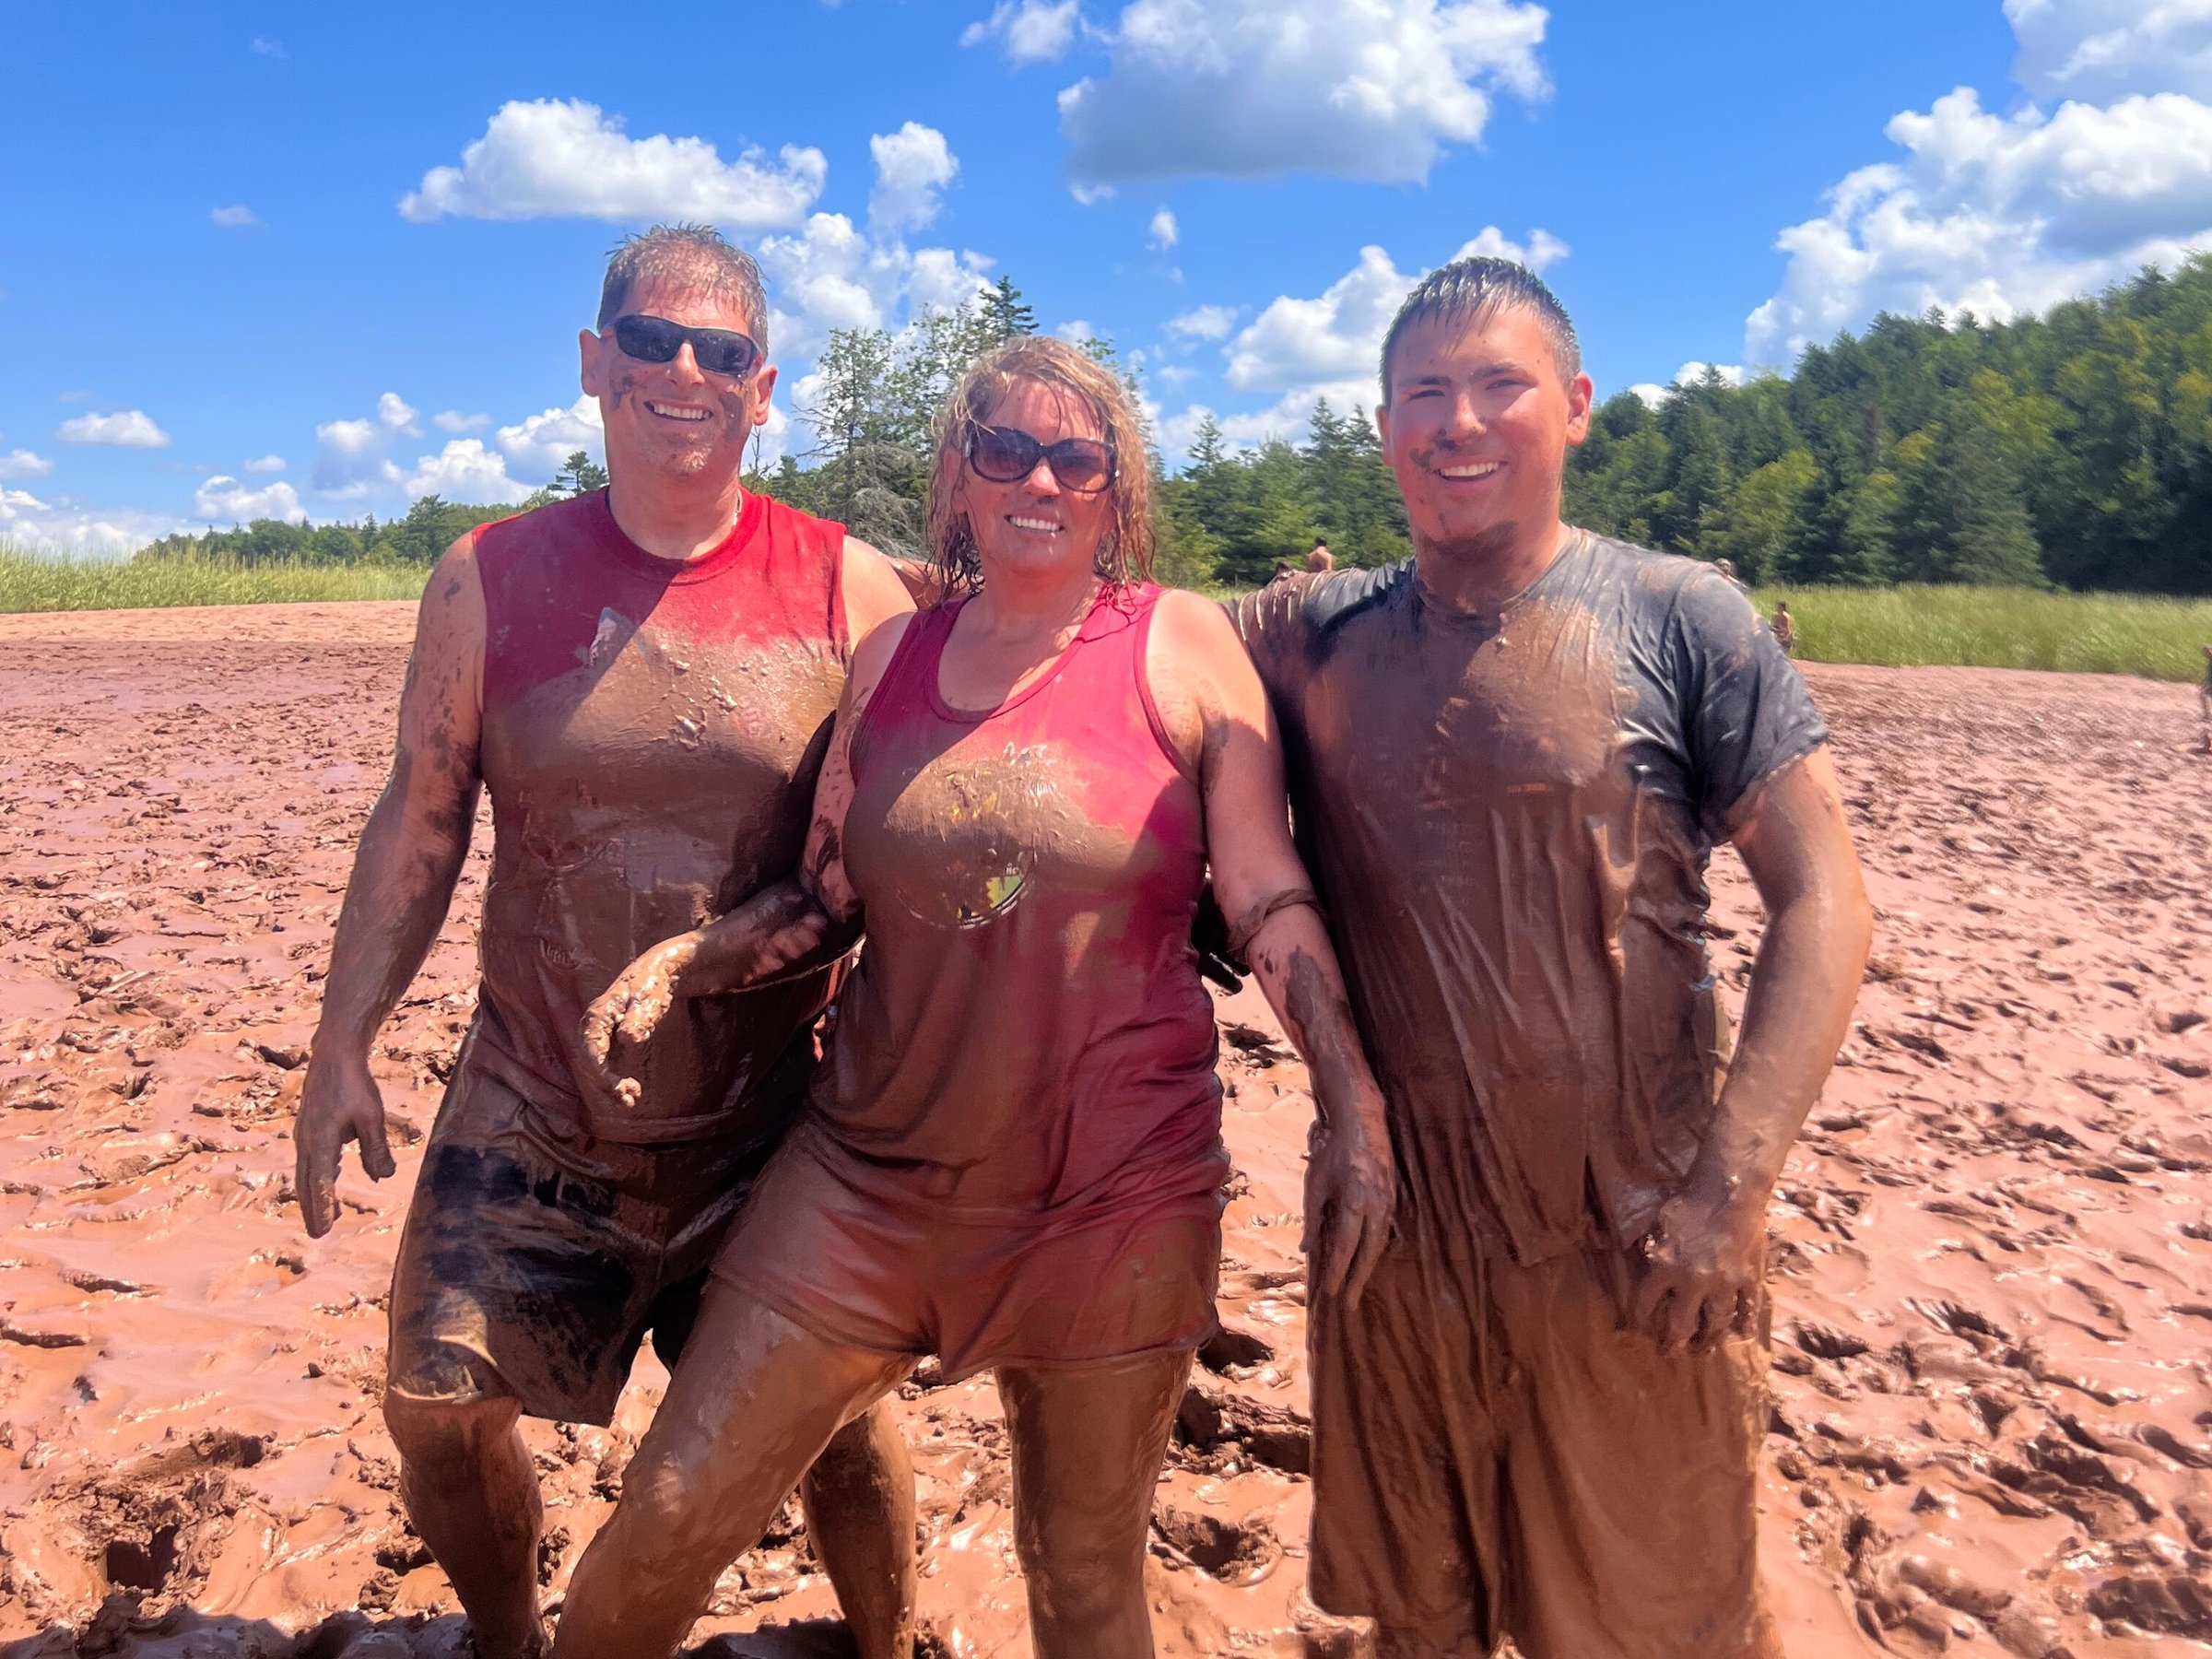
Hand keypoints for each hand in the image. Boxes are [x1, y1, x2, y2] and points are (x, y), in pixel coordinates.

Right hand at [294, 1051, 395, 1238]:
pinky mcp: (309, 1128)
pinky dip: (318, 1175)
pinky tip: (330, 1178)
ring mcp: (304, 1135)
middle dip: (313, 1209)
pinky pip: (311, 1159)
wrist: (334, 1056)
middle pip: (307, 1183)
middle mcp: (306, 1141)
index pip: (320, 1182)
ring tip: (327, 1215)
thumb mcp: (372, 1118)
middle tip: (319, 1233)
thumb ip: (376, 1150)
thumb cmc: (354, 1085)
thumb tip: (383, 1178)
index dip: (321, 1208)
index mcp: (320, 1141)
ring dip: (315, 1194)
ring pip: (307, 1172)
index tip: (323, 1230)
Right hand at [578, 938, 694, 1112]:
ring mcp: (599, 1034)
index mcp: (597, 1015)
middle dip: (605, 1085)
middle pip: (590, 1062)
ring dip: (609, 1086)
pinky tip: (631, 1090)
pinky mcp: (608, 1040)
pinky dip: (614, 1080)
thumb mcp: (648, 1000)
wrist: (657, 973)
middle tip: (629, 1100)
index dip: (600, 1073)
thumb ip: (638, 1019)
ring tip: (631, 1100)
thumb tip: (627, 1037)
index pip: (591, 1050)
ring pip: (595, 1067)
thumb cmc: (652, 985)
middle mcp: (592, 1026)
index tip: (617, 1088)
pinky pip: (605, 1064)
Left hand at [1302, 1095, 1395, 1307]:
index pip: (1344, 1248)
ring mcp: (1387, 1202)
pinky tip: (1368, 1257)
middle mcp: (1375, 1207)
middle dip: (1357, 1279)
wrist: (1362, 1121)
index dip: (1337, 1272)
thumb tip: (1307, 1250)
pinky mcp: (1392, 1196)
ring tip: (1357, 1285)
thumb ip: (1312, 1218)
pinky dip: (1375, 1248)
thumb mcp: (1314, 1184)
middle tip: (1349, 1303)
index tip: (1329, 1292)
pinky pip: (1384, 1229)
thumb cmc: (1332, 1151)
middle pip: (1367, 1253)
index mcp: (1354, 1204)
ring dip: (1368, 1266)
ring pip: (1379, 1243)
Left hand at [1628, 1185, 1764, 1355]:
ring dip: (1709, 1341)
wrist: (1728, 1190)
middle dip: (1674, 1343)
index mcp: (1664, 1268)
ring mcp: (1724, 1283)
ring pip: (1716, 1323)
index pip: (1646, 1303)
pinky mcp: (1749, 1278)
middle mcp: (1692, 1282)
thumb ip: (1648, 1249)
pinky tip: (1742, 1333)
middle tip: (1670, 1353)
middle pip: (1681, 1324)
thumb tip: (1634, 1262)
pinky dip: (1745, 1323)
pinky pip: (1749, 1308)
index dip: (1641, 1319)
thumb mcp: (1656, 1224)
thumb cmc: (1687, 1203)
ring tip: (1704, 1351)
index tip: (1641, 1330)